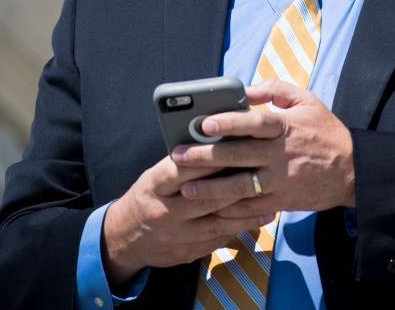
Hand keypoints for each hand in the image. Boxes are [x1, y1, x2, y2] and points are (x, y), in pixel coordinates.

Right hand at [101, 154, 271, 284]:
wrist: (124, 236)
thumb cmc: (150, 195)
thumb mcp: (157, 175)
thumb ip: (183, 164)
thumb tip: (218, 143)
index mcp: (154, 184)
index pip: (184, 169)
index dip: (210, 160)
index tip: (236, 150)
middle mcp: (163, 210)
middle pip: (205, 198)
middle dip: (236, 187)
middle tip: (262, 176)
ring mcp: (174, 234)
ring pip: (215, 222)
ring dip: (245, 213)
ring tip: (269, 202)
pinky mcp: (184, 252)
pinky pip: (216, 240)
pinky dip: (238, 229)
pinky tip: (256, 220)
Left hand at [172, 79, 355, 218]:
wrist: (353, 170)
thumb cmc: (325, 131)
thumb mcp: (307, 100)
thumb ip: (276, 89)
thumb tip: (245, 89)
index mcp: (287, 126)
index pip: (255, 123)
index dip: (229, 123)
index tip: (204, 123)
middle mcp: (282, 154)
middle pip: (239, 156)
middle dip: (205, 157)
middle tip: (177, 156)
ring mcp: (281, 180)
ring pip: (241, 186)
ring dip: (211, 188)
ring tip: (186, 187)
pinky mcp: (282, 201)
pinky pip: (251, 207)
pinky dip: (229, 209)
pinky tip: (209, 208)